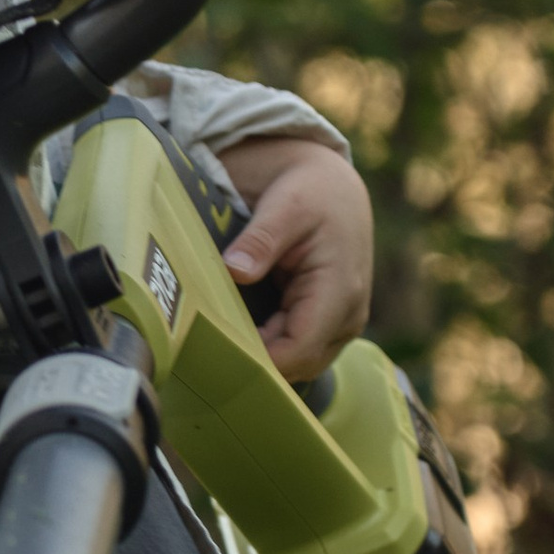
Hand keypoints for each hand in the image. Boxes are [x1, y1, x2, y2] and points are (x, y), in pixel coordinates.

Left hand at [216, 138, 374, 381]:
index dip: (259, 360)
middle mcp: (347, 317)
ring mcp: (341, 325)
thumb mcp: (285, 207)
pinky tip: (237, 332)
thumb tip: (235, 270)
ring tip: (219, 338)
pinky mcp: (329, 325)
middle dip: (255, 361)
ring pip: (297, 365)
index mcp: (340, 290)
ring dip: (261, 356)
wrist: (334, 188)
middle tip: (206, 348)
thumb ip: (260, 240)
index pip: (298, 350)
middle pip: (297, 366)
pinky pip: (297, 351)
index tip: (216, 351)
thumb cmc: (311, 193)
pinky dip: (269, 347)